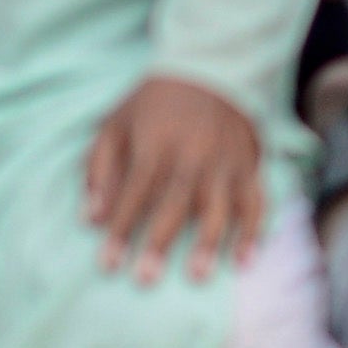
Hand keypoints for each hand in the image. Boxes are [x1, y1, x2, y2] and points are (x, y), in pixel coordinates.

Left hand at [86, 74, 269, 282]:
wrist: (214, 67)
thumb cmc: (155, 104)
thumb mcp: (116, 124)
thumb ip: (101, 169)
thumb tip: (91, 219)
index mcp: (158, 143)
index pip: (136, 191)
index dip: (121, 228)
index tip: (108, 265)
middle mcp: (195, 154)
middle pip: (177, 202)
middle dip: (161, 241)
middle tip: (146, 279)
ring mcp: (227, 161)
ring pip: (220, 205)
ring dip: (210, 241)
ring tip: (198, 276)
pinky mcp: (250, 165)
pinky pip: (257, 200)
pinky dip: (254, 230)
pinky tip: (244, 260)